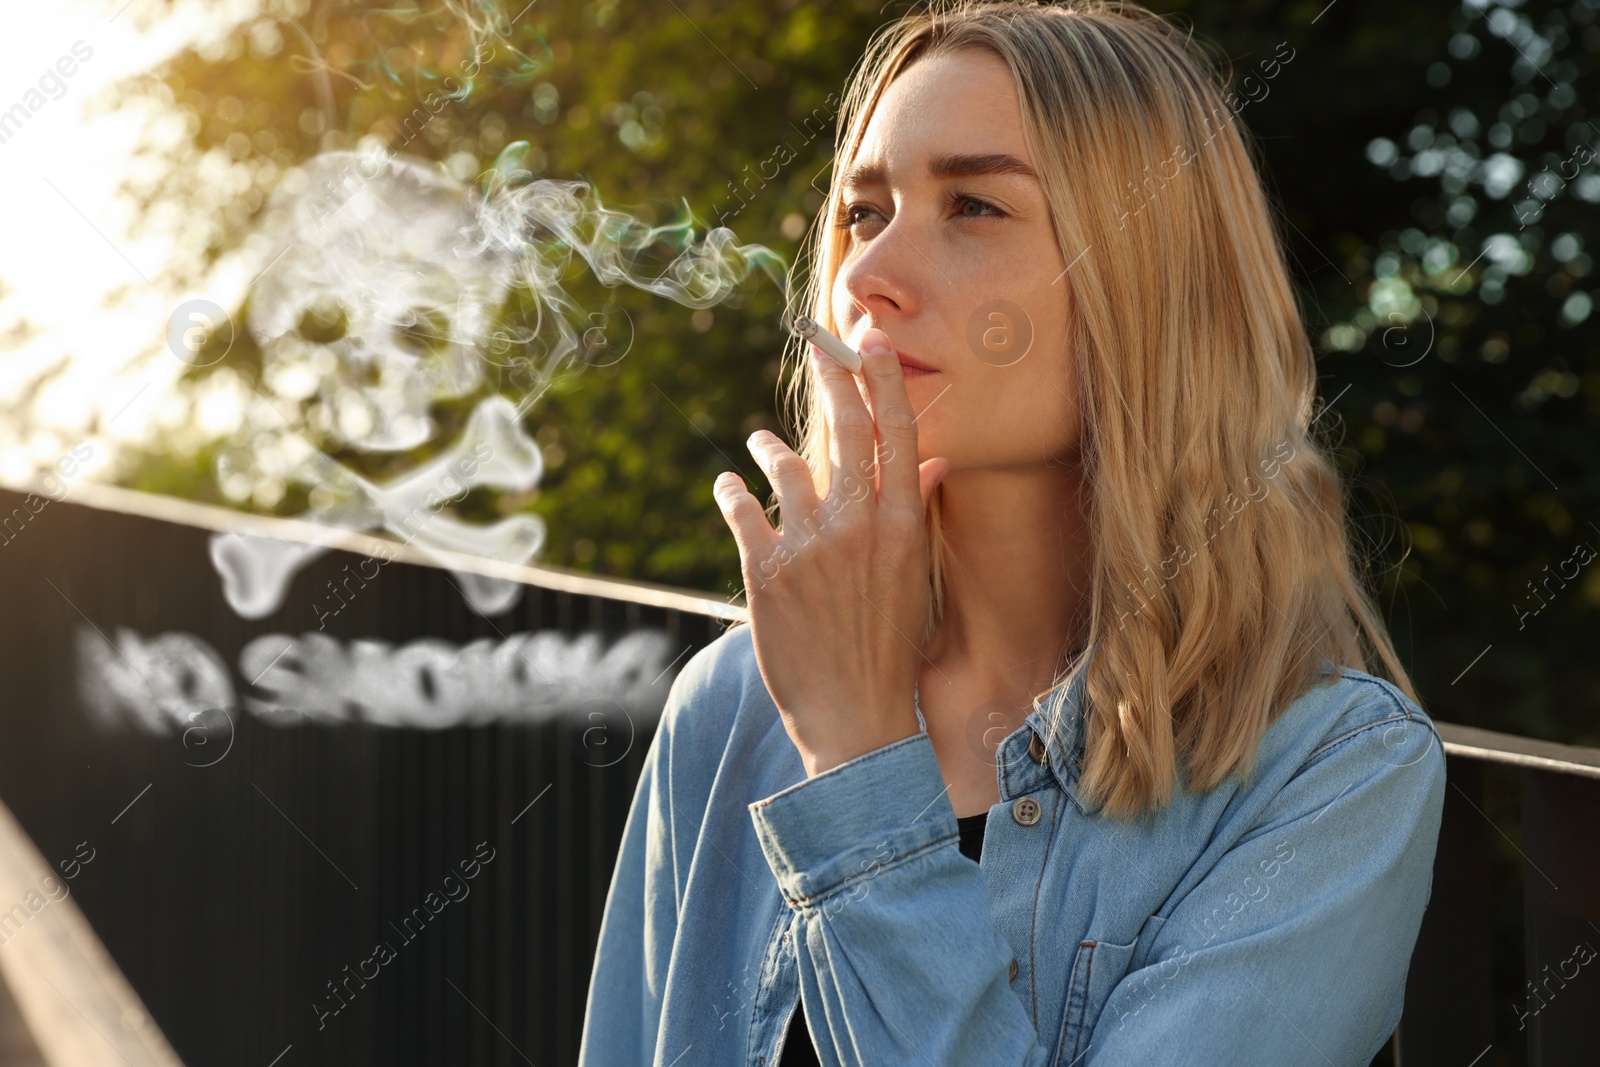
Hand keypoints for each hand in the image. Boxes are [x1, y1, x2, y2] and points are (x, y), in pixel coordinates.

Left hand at [713, 327, 949, 776]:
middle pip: (843, 430)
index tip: (868, 338)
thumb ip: (915, 514)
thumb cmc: (890, 647)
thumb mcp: (915, 578)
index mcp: (901, 524)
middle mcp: (858, 525)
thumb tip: (929, 463)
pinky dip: (732, 491)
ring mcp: (810, 547)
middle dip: (830, 379)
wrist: (856, 716)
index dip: (881, 378)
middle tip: (817, 345)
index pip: (896, 432)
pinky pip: (741, 510)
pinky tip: (728, 485)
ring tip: (758, 443)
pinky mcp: (765, 572)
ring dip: (768, 446)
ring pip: (784, 465)